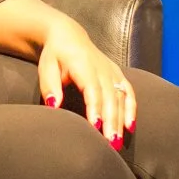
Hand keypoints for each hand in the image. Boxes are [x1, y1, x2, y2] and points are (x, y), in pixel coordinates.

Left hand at [35, 18, 137, 147]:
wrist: (69, 36)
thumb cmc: (55, 55)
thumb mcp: (46, 66)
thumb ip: (50, 85)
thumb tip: (53, 105)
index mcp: (83, 64)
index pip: (92, 88)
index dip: (95, 107)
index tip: (95, 126)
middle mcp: (102, 67)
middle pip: (110, 96)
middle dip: (111, 120)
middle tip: (109, 143)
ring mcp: (112, 71)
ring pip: (121, 97)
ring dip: (120, 120)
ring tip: (117, 141)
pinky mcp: (118, 74)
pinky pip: (129, 92)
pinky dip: (131, 109)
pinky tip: (130, 126)